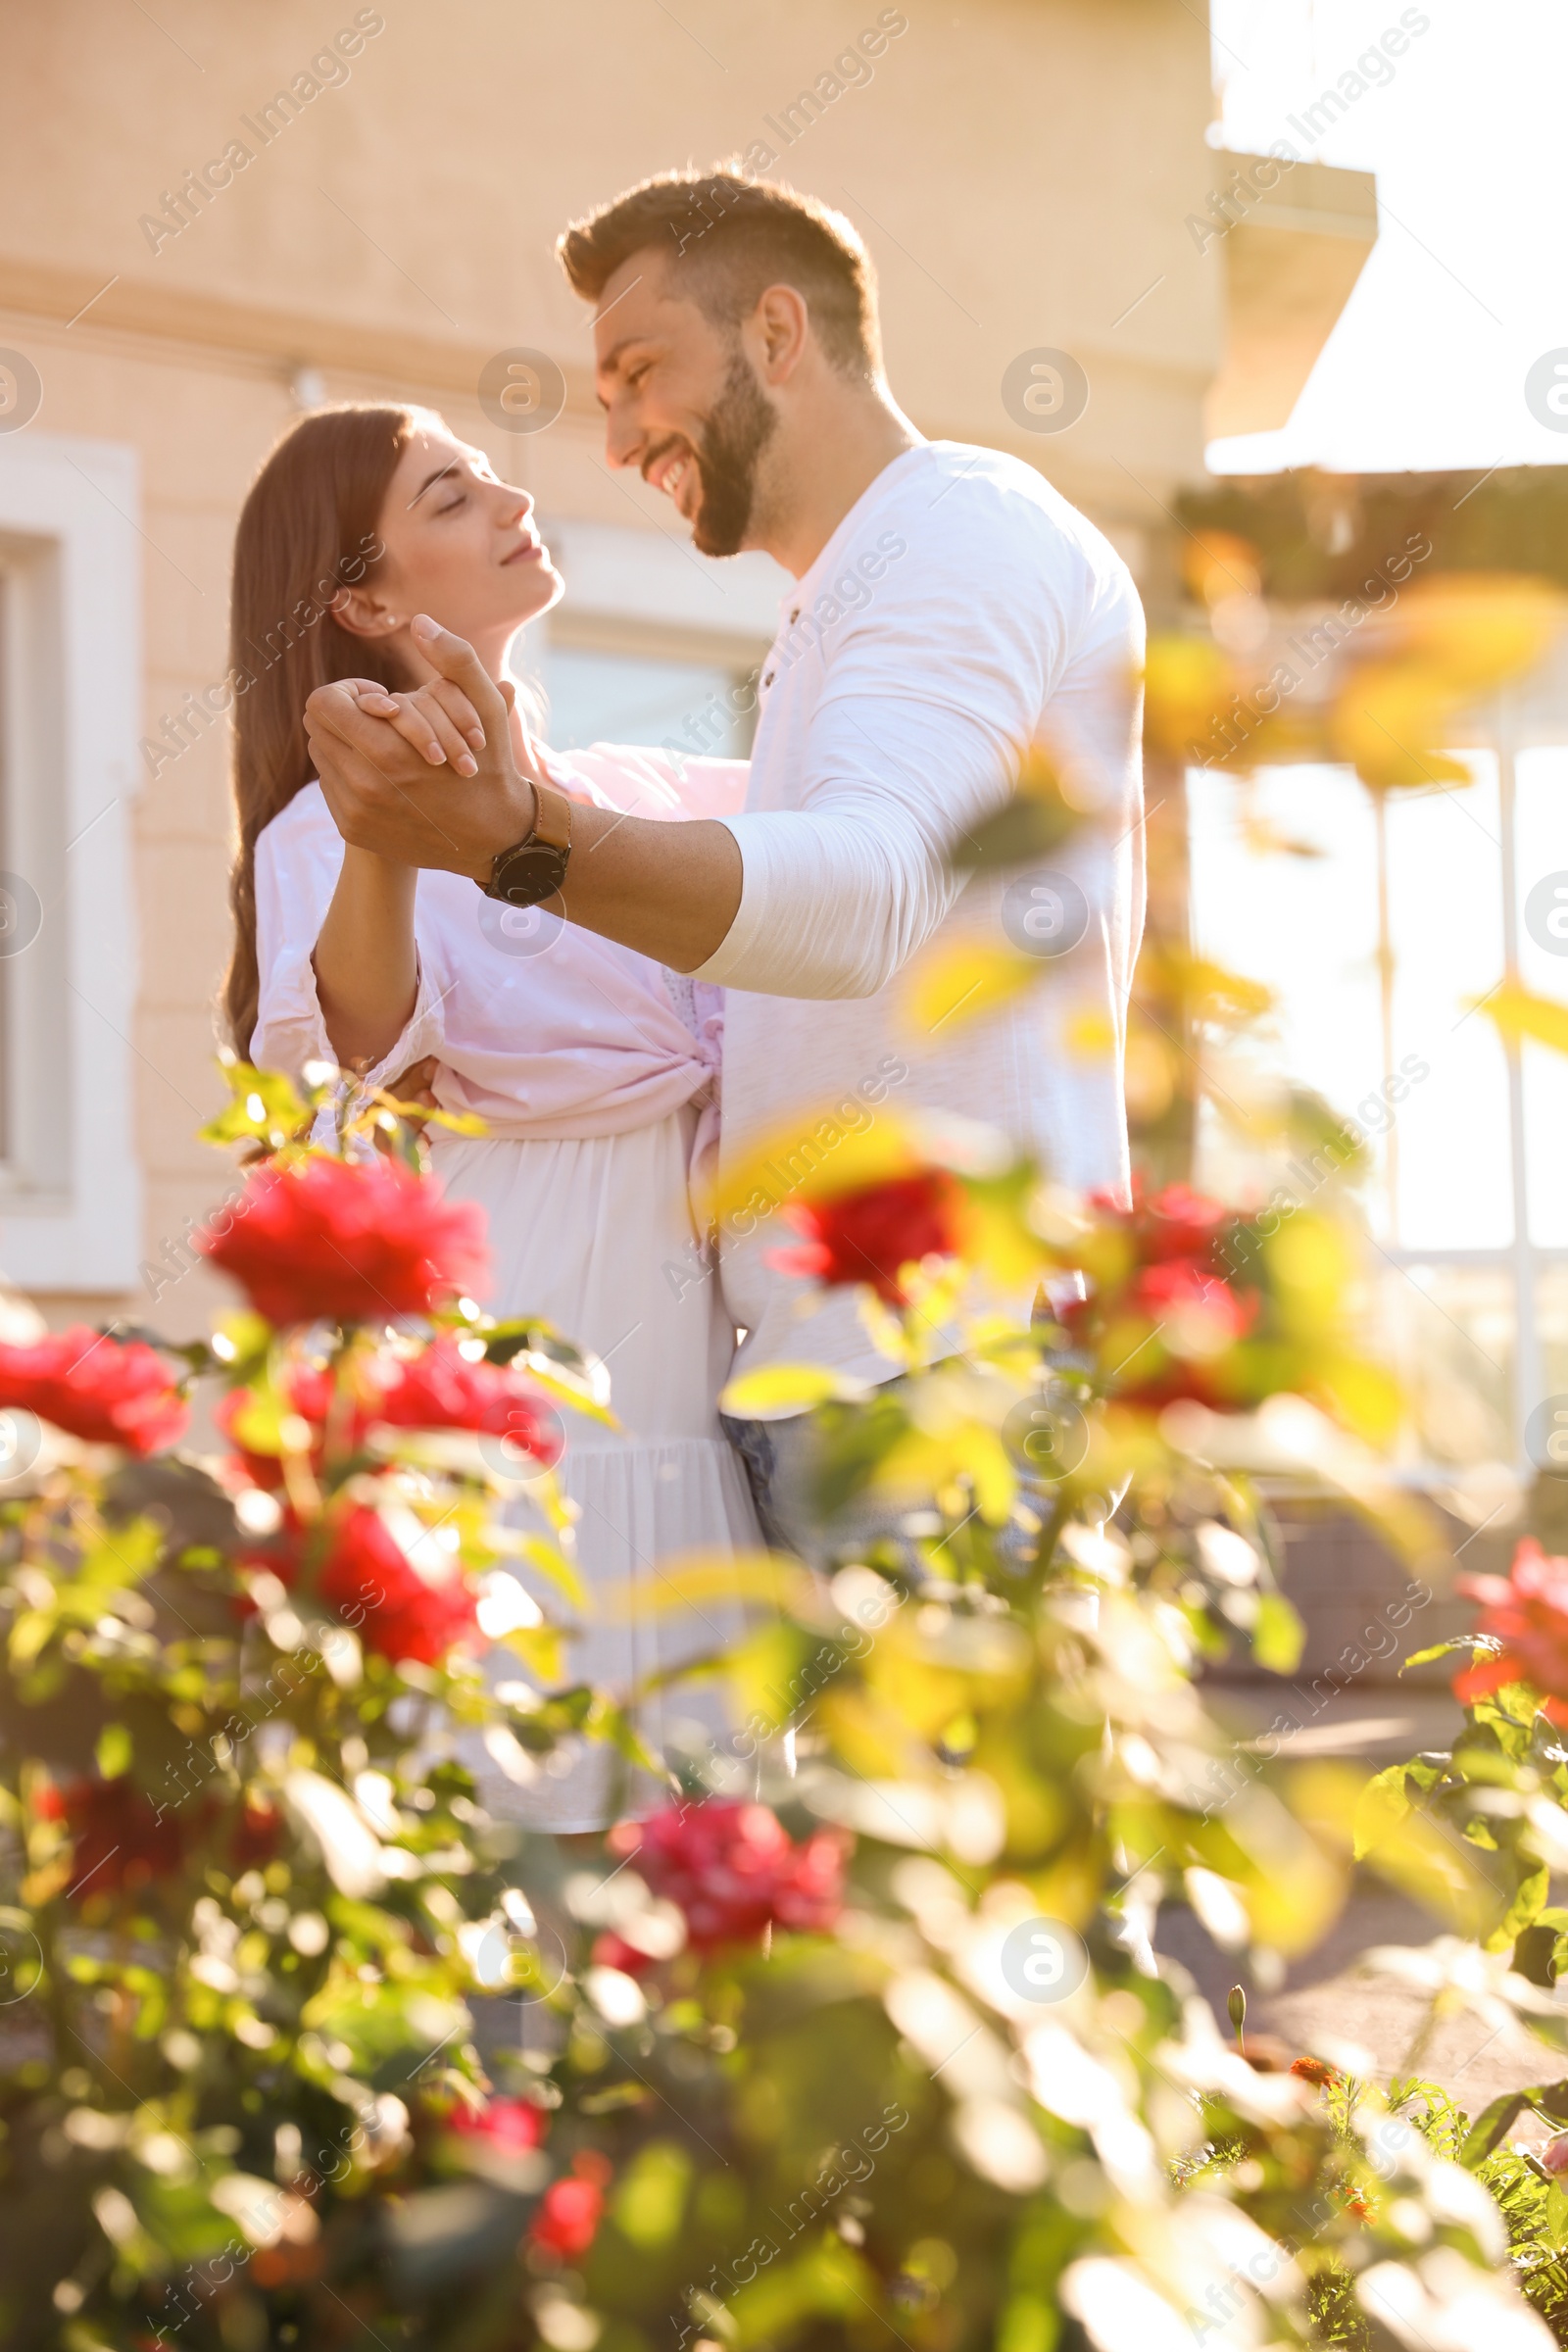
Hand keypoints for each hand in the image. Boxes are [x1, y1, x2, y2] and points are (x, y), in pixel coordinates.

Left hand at [305, 618, 536, 881]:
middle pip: (315, 728)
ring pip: (321, 755)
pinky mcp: (353, 830)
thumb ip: (456, 658)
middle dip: (344, 715)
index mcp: (388, 753)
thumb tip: (420, 622)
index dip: (347, 692)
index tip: (379, 699)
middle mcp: (363, 788)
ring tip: (383, 745)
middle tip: (381, 719)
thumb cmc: (491, 765)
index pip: (322, 704)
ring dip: (346, 743)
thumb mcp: (485, 708)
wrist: (494, 837)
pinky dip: (350, 773)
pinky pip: (330, 786)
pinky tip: (383, 773)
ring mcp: (355, 813)